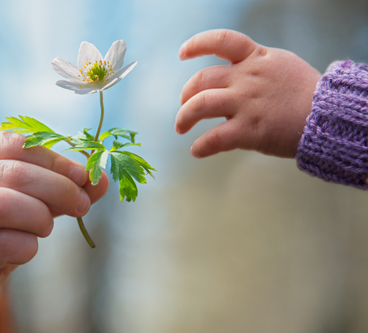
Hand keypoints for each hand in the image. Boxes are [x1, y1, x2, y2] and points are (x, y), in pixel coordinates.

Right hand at [0, 131, 107, 332]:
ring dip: (40, 216)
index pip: (16, 143)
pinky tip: (25, 249)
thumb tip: (102, 179)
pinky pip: (4, 245)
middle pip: (15, 173)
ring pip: (4, 204)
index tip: (84, 176)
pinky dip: (28, 246)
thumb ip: (58, 186)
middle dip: (59, 188)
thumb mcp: (23, 199)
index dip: (56, 159)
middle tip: (82, 205)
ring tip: (45, 227)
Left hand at [175, 29, 321, 157]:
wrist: (328, 117)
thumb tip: (232, 73)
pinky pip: (214, 139)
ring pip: (200, 106)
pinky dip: (200, 146)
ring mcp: (246, 104)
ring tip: (181, 128)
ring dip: (184, 118)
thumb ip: (254, 65)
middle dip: (185, 94)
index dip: (197, 45)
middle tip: (184, 107)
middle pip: (201, 80)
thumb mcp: (280, 65)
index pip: (221, 41)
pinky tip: (197, 151)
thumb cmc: (305, 93)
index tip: (183, 53)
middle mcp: (246, 78)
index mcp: (255, 59)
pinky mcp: (249, 130)